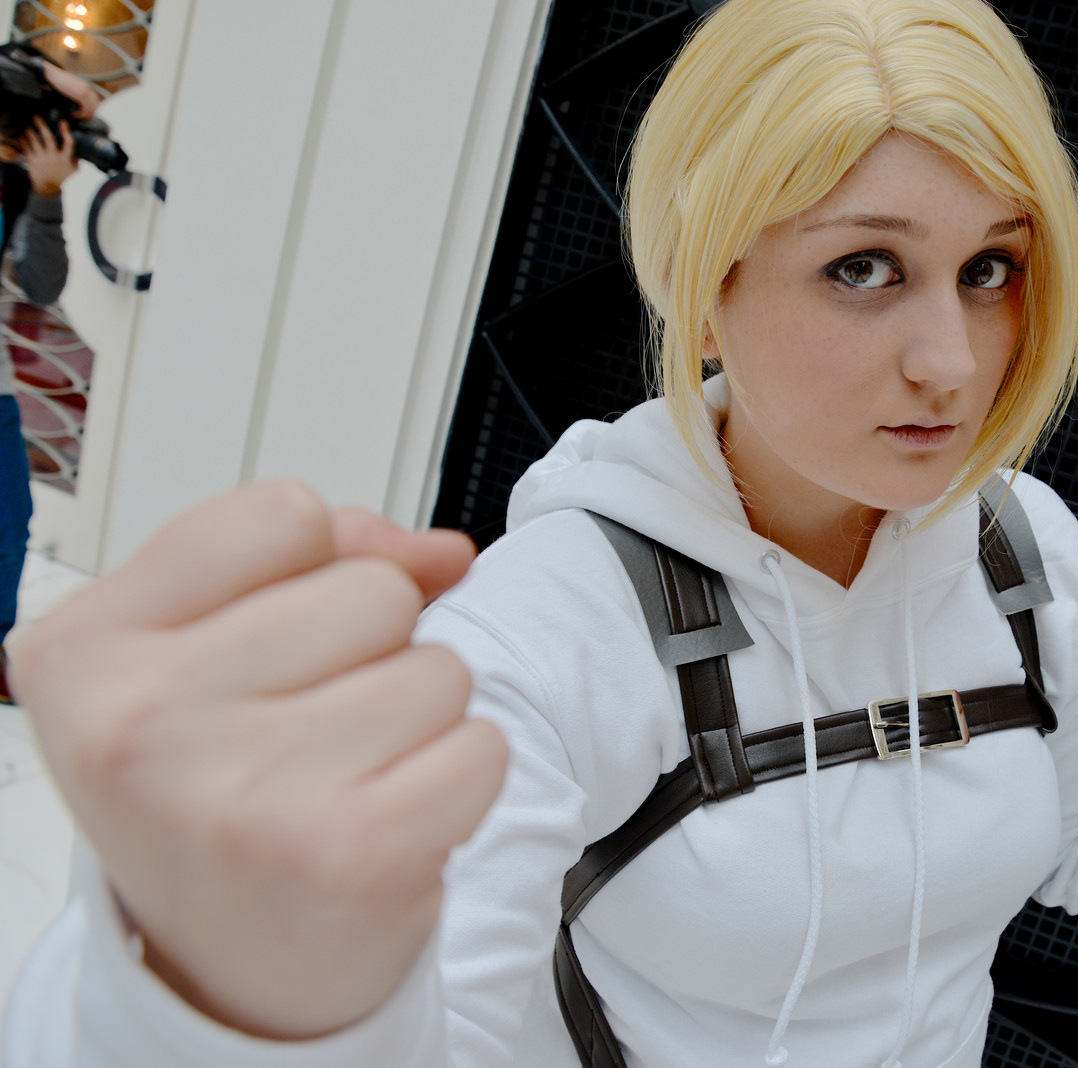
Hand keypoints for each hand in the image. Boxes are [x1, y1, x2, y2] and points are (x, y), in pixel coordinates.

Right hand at [11, 481, 508, 1038]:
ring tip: (347, 781)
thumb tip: (444, 553)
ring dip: (419, 722)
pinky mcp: (351, 854)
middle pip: (376, 590)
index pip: (285, 515)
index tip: (278, 640)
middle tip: (312, 734)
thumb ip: (324, 564)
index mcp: (91, 648)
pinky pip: (482, 747)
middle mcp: (147, 721)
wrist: (230, 970)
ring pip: (439, 669)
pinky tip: (390, 819)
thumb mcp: (209, 656)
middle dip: (375, 652)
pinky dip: (459, 780)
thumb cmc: (221, 796)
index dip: (318, 568)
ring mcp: (249, 793)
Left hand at [19, 117, 76, 195]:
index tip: (63, 122)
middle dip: (42, 126)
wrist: (49, 189)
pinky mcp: (32, 162)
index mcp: (66, 159)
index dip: (66, 131)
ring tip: (27, 125)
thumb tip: (79, 148)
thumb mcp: (74, 170)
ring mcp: (42, 160)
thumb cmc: (62, 179)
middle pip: (48, 138)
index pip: (69, 143)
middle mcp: (54, 158)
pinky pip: (26, 148)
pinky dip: (23, 141)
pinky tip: (22, 136)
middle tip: (36, 117)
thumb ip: (75, 158)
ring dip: (30, 131)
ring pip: (34, 142)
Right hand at [40, 61, 99, 118]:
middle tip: (81, 117)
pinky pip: (87, 108)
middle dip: (90, 113)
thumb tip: (76, 105)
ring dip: (86, 114)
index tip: (84, 115)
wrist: (50, 73)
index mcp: (85, 86)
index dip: (91, 110)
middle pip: (96, 106)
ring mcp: (85, 90)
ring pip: (93, 108)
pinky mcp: (81, 93)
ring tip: (77, 115)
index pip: (95, 101)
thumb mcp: (68, 89)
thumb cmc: (56, 81)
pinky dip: (81, 113)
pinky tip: (74, 114)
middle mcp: (87, 88)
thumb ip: (74, 96)